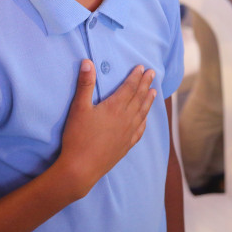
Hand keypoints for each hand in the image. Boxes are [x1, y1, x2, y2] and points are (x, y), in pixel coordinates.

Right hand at [56, 60, 155, 199]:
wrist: (81, 168)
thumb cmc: (77, 136)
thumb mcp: (79, 107)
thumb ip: (85, 84)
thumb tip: (88, 62)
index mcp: (115, 107)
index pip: (130, 87)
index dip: (136, 77)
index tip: (142, 67)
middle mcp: (126, 119)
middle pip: (139, 98)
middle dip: (145, 84)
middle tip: (152, 73)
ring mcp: (127, 134)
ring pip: (142, 113)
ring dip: (148, 101)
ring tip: (154, 92)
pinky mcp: (125, 146)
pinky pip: (140, 130)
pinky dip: (144, 121)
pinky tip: (145, 119)